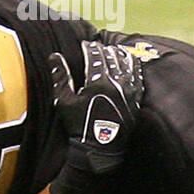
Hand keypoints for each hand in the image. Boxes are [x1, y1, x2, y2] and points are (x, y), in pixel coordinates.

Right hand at [50, 40, 144, 174]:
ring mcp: (128, 93)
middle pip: (112, 58)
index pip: (95, 57)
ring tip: (115, 50)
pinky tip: (131, 63)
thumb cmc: (78, 125)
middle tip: (98, 46)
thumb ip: (60, 76)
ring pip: (127, 66)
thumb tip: (55, 56)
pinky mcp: (136, 101)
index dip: (90, 48)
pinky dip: (135, 68)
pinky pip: (138, 79)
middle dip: (104, 49)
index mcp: (97, 83)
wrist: (98, 149)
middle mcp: (116, 85)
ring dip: (120, 55)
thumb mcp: (64, 100)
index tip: (86, 44)